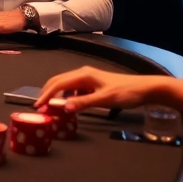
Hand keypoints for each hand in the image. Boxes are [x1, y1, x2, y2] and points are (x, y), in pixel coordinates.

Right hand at [36, 65, 162, 111]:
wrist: (145, 89)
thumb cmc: (125, 93)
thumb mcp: (104, 100)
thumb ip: (83, 103)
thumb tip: (62, 107)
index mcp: (84, 75)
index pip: (58, 84)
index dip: (46, 94)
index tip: (37, 106)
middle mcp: (84, 74)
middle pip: (59, 81)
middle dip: (48, 93)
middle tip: (40, 107)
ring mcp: (89, 78)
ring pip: (66, 85)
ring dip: (57, 95)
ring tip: (52, 108)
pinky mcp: (94, 84)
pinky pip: (74, 89)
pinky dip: (67, 96)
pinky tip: (69, 105)